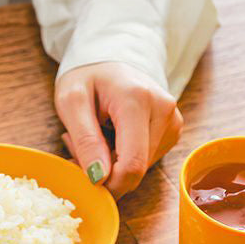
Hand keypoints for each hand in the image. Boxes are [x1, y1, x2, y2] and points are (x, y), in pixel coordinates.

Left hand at [55, 62, 182, 198]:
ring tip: (97, 135)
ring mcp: (173, 122)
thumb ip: (85, 140)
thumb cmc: (88, 77)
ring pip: (140, 169)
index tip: (86, 179)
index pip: (131, 165)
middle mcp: (164, 111)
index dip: (109, 185)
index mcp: (138, 100)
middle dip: (105, 171)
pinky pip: (145, 162)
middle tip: (80, 145)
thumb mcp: (71, 101)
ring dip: (112, 164)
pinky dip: (123, 158)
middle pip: (135, 170)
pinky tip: (113, 136)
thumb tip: (99, 178)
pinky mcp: (173, 132)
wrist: (111, 57)